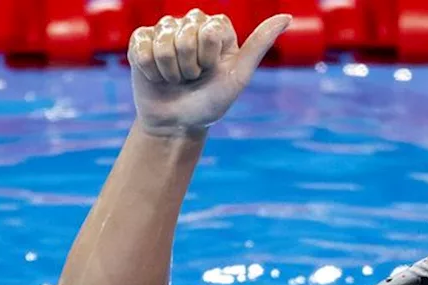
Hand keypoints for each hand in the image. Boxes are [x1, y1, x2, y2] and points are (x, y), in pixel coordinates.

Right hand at [128, 9, 290, 135]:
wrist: (177, 125)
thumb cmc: (210, 102)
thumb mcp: (238, 77)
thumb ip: (259, 44)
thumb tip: (286, 16)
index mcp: (217, 28)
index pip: (208, 30)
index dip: (207, 57)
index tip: (211, 71)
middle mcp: (191, 24)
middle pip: (184, 35)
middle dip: (188, 66)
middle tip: (192, 78)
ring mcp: (165, 30)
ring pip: (162, 42)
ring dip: (169, 70)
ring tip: (176, 79)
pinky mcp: (141, 41)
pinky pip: (141, 46)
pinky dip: (150, 69)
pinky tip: (157, 77)